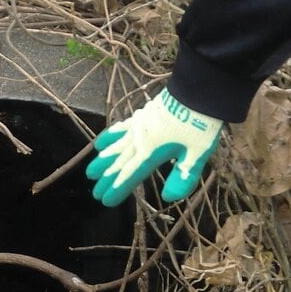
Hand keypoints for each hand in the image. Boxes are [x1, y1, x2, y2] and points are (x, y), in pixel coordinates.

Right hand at [86, 90, 222, 206]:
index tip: (106, 200)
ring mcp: (138, 128)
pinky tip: (100, 143)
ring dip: (103, 161)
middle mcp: (140, 141)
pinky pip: (120, 129)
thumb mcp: (198, 153)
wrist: (197, 90)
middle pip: (119, 163)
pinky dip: (109, 137)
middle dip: (106, 179)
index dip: (118, 189)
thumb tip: (169, 197)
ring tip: (90, 172)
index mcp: (152, 153)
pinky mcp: (141, 116)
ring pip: (115, 147)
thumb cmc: (200, 123)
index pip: (130, 175)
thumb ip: (183, 176)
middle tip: (94, 193)